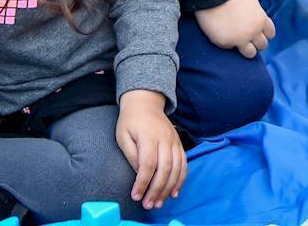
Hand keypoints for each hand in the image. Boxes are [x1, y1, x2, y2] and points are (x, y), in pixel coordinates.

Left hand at [115, 90, 185, 210]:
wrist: (146, 103)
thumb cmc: (131, 121)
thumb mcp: (123, 136)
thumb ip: (131, 155)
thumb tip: (139, 174)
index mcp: (149, 136)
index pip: (148, 164)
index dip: (143, 182)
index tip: (136, 196)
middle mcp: (165, 139)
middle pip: (165, 168)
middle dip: (157, 190)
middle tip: (149, 205)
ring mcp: (174, 141)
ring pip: (177, 168)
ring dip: (169, 188)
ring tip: (159, 202)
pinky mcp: (179, 144)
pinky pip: (184, 164)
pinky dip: (181, 180)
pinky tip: (174, 192)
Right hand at [195, 0, 274, 57]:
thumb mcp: (252, 3)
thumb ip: (258, 15)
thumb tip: (260, 23)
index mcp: (261, 21)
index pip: (270, 34)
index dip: (265, 34)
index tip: (259, 33)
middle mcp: (253, 32)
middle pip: (262, 45)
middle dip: (257, 43)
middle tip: (249, 39)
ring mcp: (240, 39)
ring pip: (250, 53)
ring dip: (246, 49)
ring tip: (239, 42)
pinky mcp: (226, 44)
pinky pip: (230, 48)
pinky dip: (228, 43)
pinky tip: (223, 33)